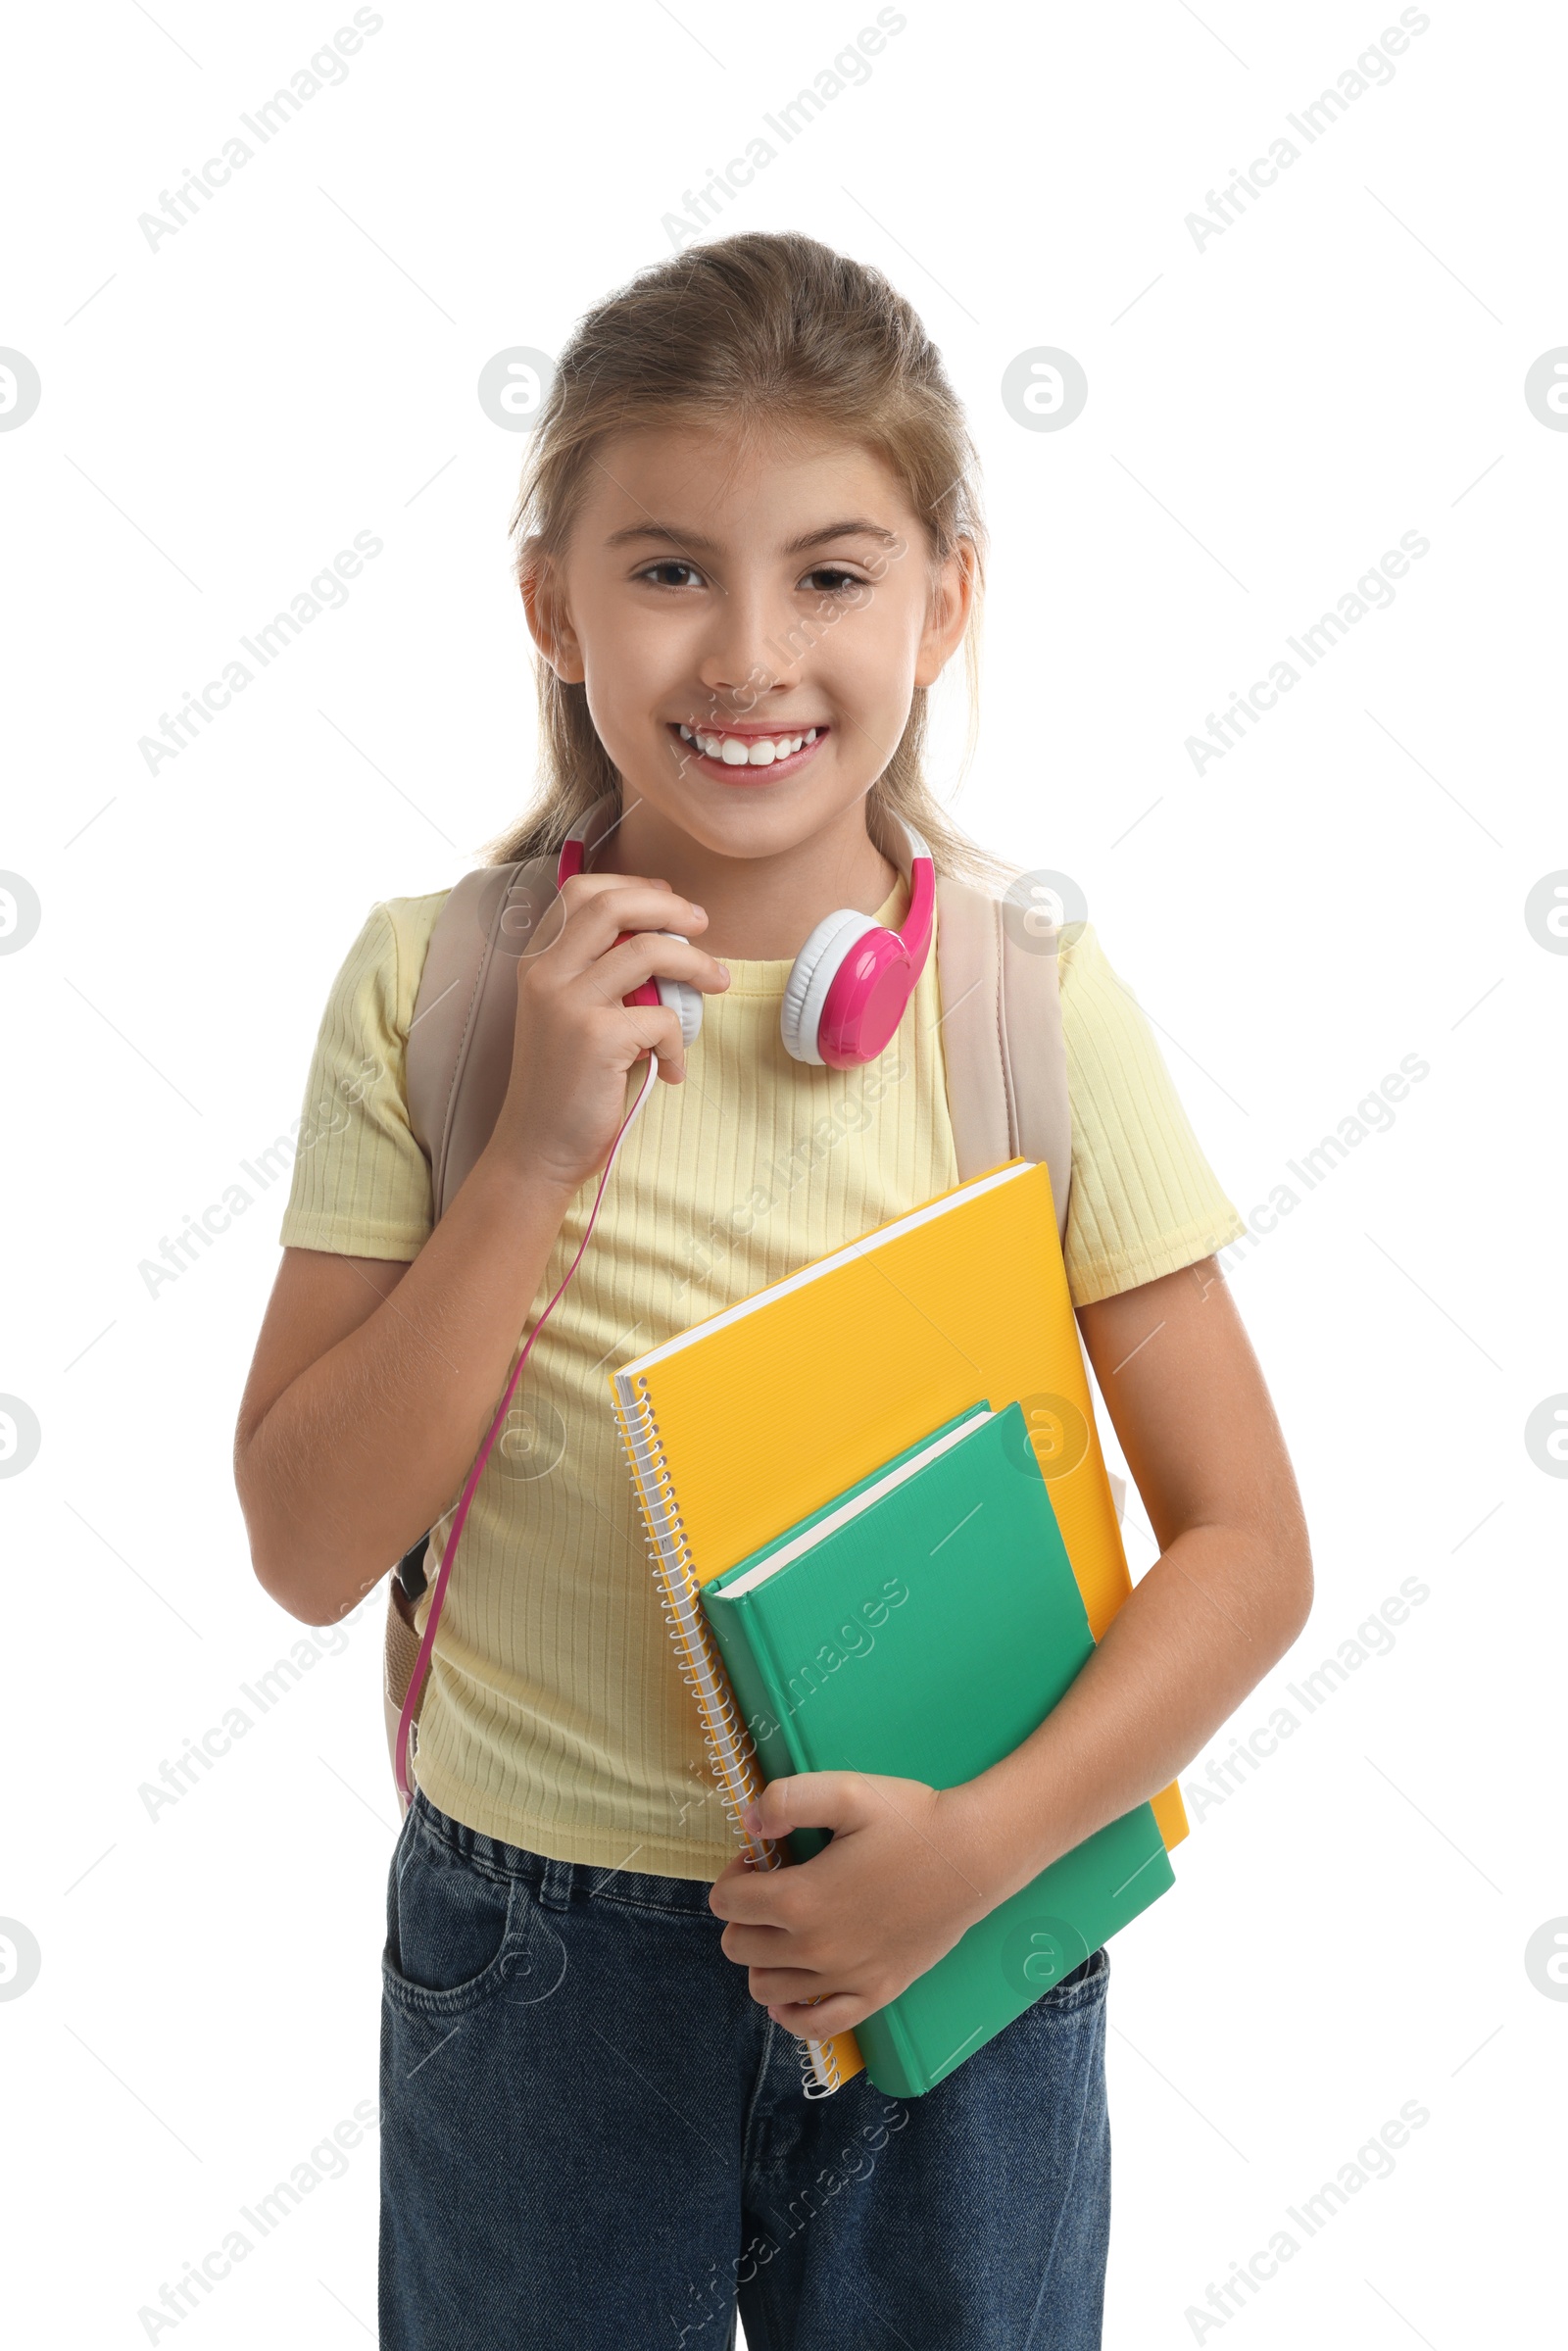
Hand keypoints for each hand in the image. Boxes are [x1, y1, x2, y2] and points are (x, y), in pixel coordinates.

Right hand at [488, 872, 729, 1193]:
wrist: (537, 1149)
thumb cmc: (564, 1085)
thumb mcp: (568, 1015)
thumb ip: (599, 975)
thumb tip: (665, 939)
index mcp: (537, 962)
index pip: (582, 891)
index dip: (633, 886)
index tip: (669, 902)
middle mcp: (545, 973)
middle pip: (614, 904)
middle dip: (670, 906)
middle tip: (702, 924)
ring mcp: (568, 1003)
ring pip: (648, 950)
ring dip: (696, 962)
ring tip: (717, 981)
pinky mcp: (596, 1038)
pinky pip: (664, 1019)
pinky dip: (680, 1043)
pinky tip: (672, 1068)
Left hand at [707, 1771, 997, 2040]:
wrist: (975, 1856)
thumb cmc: (912, 1820)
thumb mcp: (847, 1791)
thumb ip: (786, 1800)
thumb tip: (748, 1823)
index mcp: (801, 1898)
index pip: (727, 1903)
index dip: (735, 1875)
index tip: (761, 1859)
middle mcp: (817, 1948)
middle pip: (738, 1947)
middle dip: (743, 1916)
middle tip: (774, 1888)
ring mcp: (847, 1977)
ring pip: (766, 1989)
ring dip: (762, 1959)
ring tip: (787, 1927)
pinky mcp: (877, 1993)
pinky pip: (816, 2026)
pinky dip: (793, 2013)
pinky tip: (795, 1989)